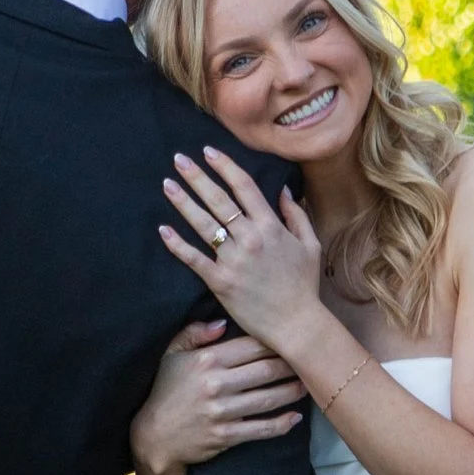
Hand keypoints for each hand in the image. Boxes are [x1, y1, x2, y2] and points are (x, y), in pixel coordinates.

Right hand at [131, 318, 306, 474]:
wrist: (154, 437)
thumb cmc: (165, 391)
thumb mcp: (171, 355)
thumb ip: (194, 333)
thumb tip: (223, 322)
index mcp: (207, 360)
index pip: (251, 345)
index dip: (276, 342)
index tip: (292, 339)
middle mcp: (217, 384)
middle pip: (266, 370)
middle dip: (291, 365)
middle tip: (308, 360)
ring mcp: (223, 411)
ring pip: (268, 398)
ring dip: (292, 391)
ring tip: (307, 385)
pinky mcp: (226, 435)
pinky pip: (261, 429)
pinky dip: (282, 424)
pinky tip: (295, 417)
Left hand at [160, 147, 327, 348]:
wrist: (296, 323)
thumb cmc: (304, 285)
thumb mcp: (310, 244)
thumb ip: (296, 215)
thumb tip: (283, 191)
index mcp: (270, 226)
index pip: (244, 186)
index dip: (225, 166)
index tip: (208, 152)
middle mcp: (250, 238)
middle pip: (218, 200)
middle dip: (197, 177)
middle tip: (178, 159)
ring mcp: (233, 260)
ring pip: (203, 225)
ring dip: (183, 202)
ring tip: (167, 185)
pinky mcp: (220, 282)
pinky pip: (194, 259)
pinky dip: (177, 244)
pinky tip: (163, 230)